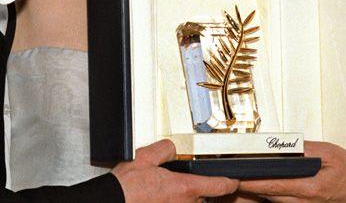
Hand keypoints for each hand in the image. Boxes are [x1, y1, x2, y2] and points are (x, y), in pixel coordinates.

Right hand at [112, 139, 238, 201]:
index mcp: (185, 187)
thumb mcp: (146, 157)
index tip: (233, 180)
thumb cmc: (126, 187)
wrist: (113, 201)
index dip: (229, 182)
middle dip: (196, 188)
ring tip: (165, 191)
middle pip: (202, 196)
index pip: (220, 185)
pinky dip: (171, 202)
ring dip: (183, 198)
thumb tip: (171, 148)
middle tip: (180, 181)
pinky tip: (158, 197)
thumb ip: (165, 149)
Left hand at [238, 141, 345, 202]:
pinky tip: (263, 185)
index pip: (272, 184)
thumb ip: (304, 149)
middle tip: (233, 172)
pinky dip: (270, 194)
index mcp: (309, 188)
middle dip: (249, 184)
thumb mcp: (329, 153)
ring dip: (258, 190)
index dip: (251, 180)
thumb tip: (282, 146)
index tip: (236, 175)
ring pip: (271, 201)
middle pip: (267, 195)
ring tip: (244, 177)